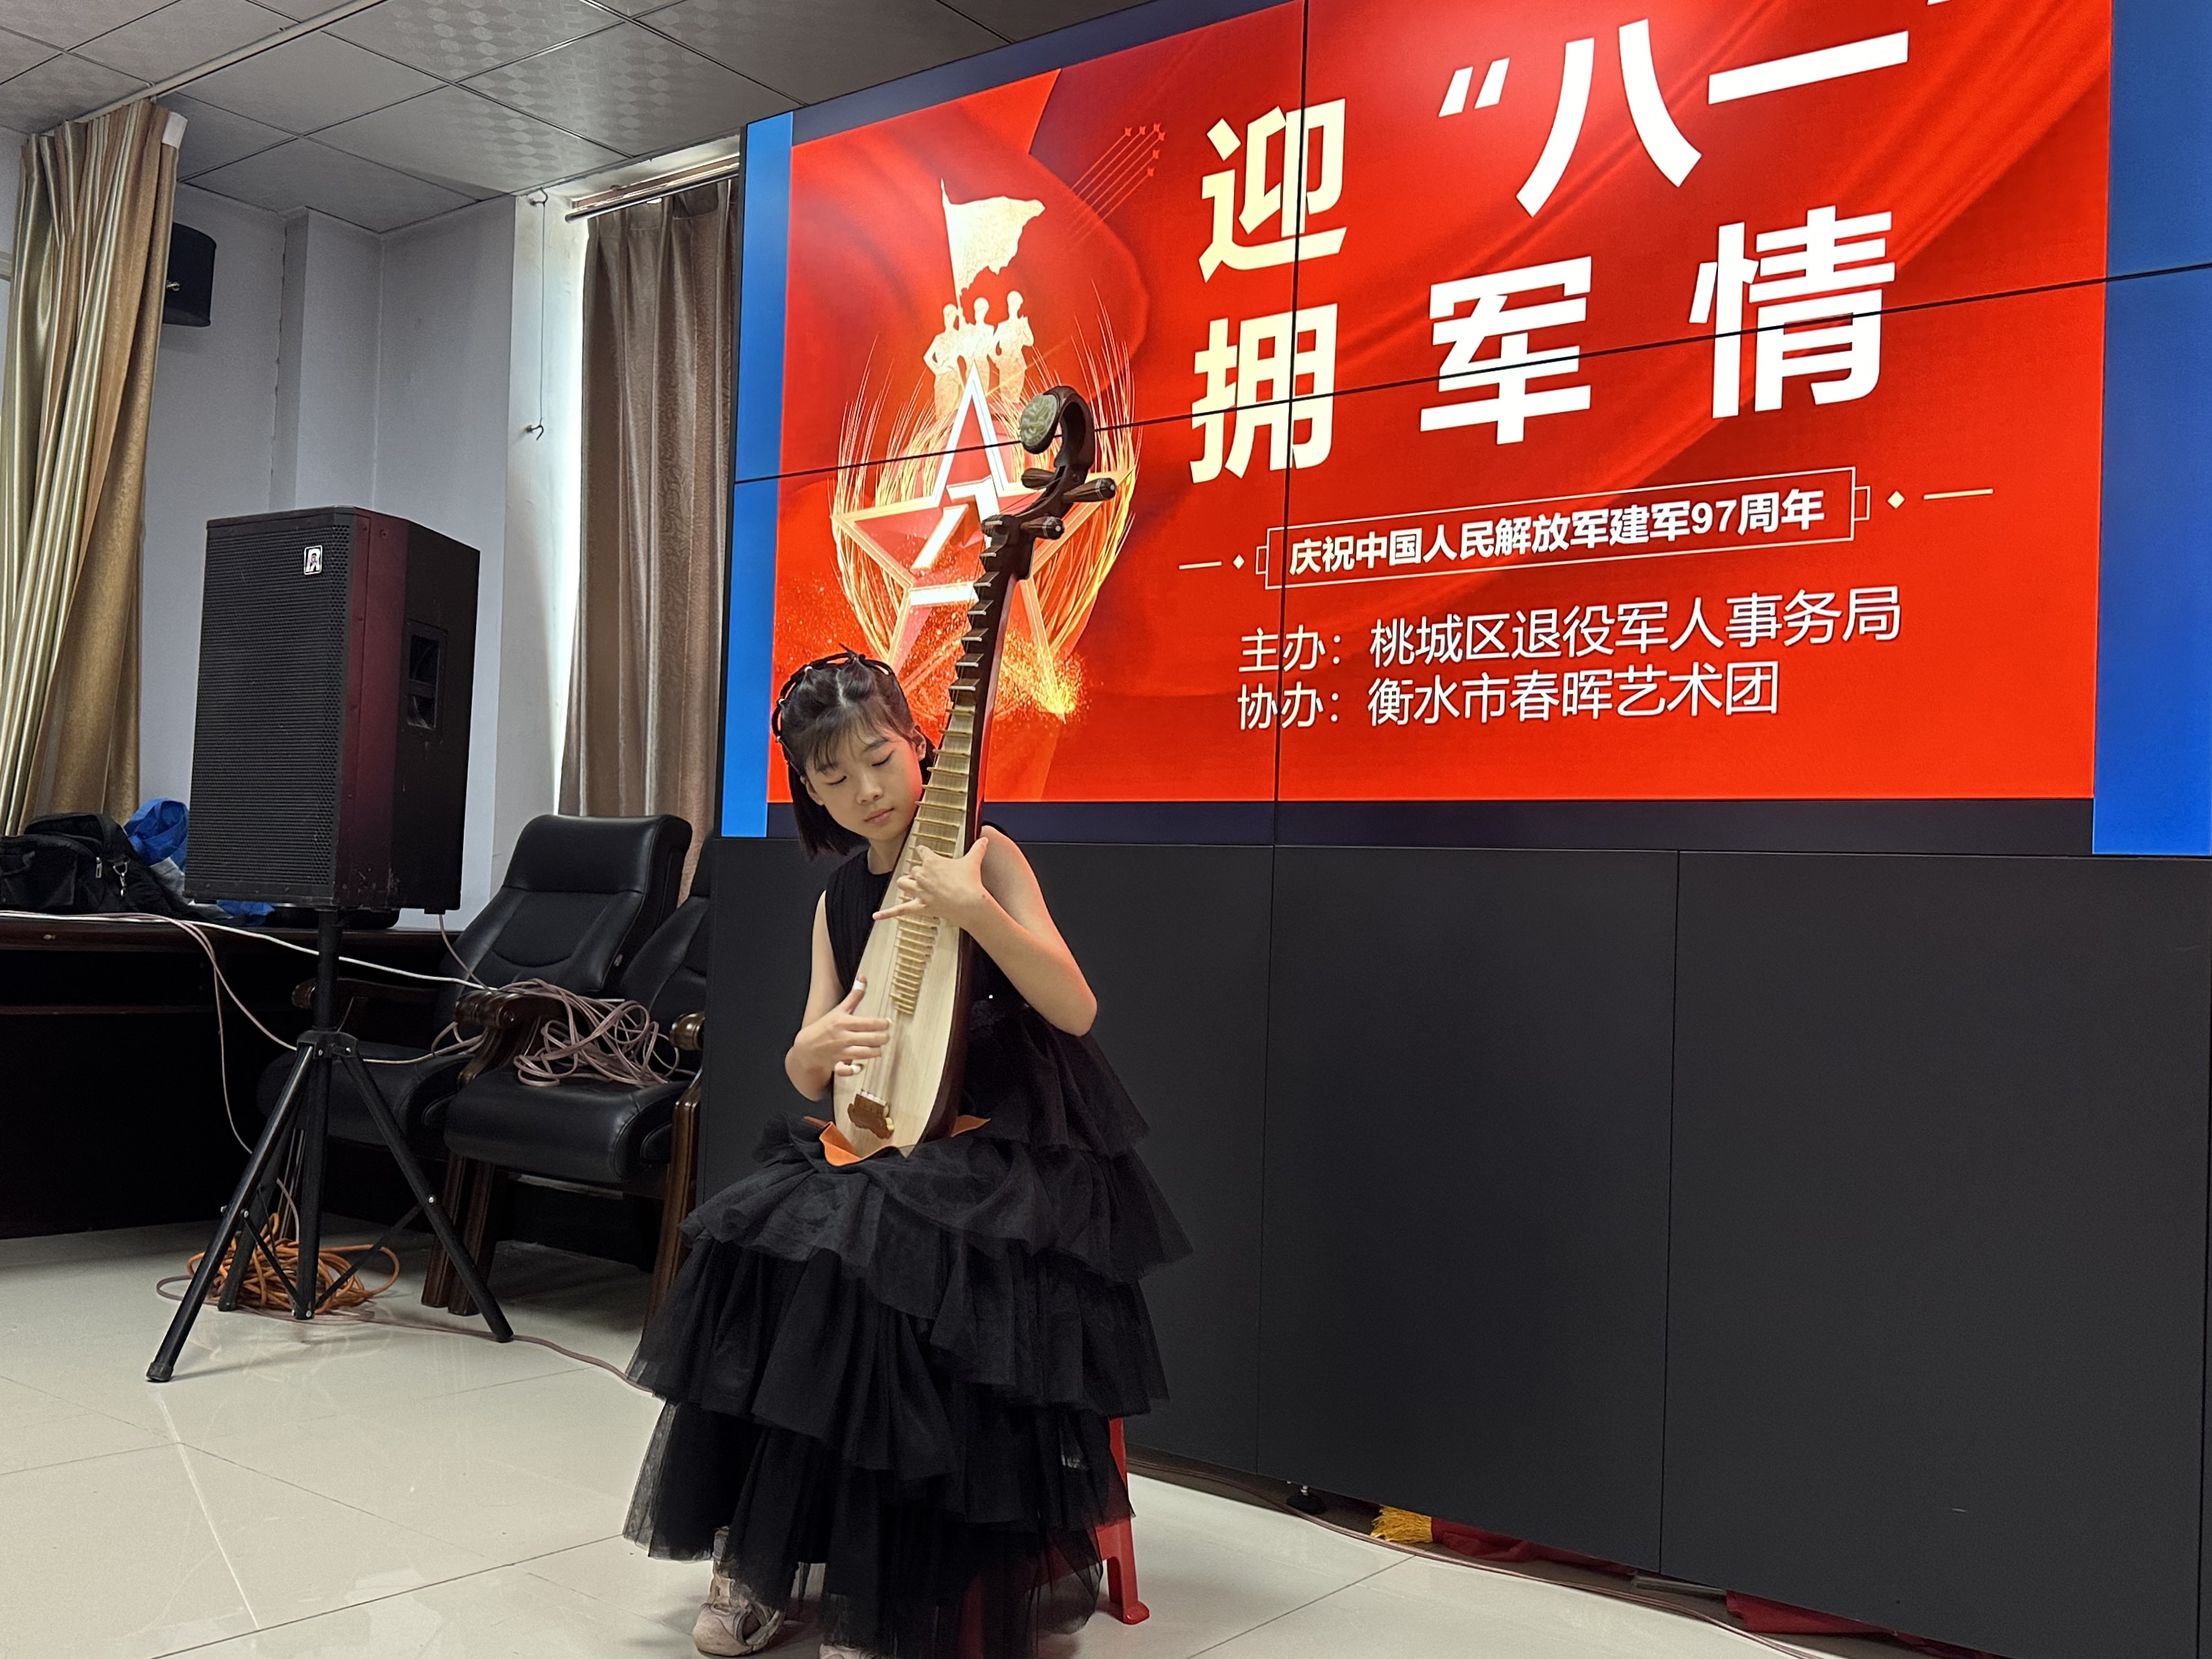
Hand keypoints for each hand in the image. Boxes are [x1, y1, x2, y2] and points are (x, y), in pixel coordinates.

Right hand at [800, 980, 889, 1078]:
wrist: (806, 1046)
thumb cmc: (825, 1026)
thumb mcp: (839, 1010)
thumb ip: (854, 996)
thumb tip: (863, 977)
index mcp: (844, 1022)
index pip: (869, 1023)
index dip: (883, 1024)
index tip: (888, 1023)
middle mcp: (843, 1037)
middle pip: (871, 1039)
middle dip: (883, 1038)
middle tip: (885, 1036)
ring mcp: (840, 1052)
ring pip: (865, 1054)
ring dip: (876, 1051)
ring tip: (877, 1047)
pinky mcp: (837, 1065)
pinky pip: (848, 1071)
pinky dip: (856, 1069)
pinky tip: (862, 1065)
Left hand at [874, 838, 990, 929]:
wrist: (970, 903)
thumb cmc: (970, 883)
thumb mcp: (973, 861)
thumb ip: (977, 849)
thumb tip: (984, 839)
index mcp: (932, 861)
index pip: (922, 851)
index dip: (924, 852)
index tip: (924, 852)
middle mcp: (922, 874)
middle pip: (913, 869)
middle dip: (920, 872)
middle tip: (930, 877)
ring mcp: (919, 891)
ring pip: (903, 883)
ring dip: (906, 883)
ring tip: (912, 885)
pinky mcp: (919, 906)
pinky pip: (900, 910)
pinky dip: (887, 913)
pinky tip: (876, 916)